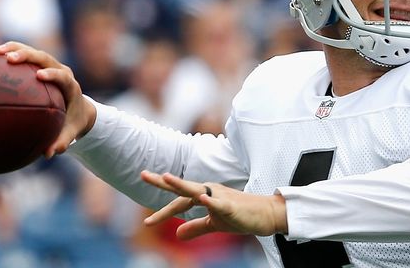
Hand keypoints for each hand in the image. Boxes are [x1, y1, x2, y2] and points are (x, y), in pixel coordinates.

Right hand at [0, 41, 96, 157]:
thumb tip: (47, 154)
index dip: (52, 73)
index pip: (62, 75)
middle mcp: (59, 70)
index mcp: (69, 85)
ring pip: (31, 51)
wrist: (78, 108)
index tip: (40, 75)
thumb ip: (61, 142)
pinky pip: (22, 56)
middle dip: (27, 55)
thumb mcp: (70, 133)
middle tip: (10, 58)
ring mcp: (49, 65)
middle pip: (44, 57)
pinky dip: (7, 54)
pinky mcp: (39, 64)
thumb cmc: (72, 121)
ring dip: (13, 49)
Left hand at [140, 171, 287, 239]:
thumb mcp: (215, 224)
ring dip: (181, 184)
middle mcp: (209, 191)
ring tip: (166, 177)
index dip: (163, 212)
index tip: (147, 222)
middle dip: (163, 182)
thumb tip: (177, 235)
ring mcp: (220, 197)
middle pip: (182, 188)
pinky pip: (219, 203)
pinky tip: (201, 198)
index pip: (179, 202)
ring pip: (197, 190)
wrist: (266, 215)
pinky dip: (210, 201)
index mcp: (204, 195)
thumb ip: (196, 227)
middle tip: (143, 174)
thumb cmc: (240, 216)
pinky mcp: (231, 206)